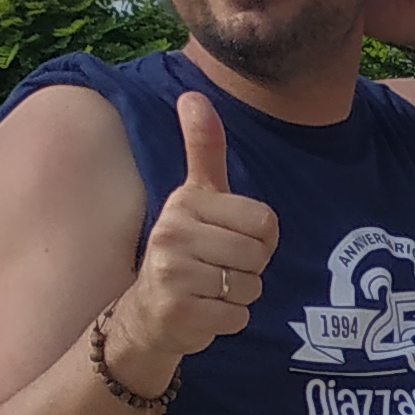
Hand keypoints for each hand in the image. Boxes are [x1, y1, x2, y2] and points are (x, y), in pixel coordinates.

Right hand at [111, 93, 276, 383]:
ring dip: (239, 295)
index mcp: (186, 202)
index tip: (231, 239)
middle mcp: (173, 233)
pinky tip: (204, 310)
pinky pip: (237, 316)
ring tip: (210, 289)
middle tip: (218, 268)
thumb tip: (193, 95)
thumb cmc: (186, 250)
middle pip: (258, 255)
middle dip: (249, 268)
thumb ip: (203, 149)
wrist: (149, 311)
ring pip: (250, 287)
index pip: (265, 222)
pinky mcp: (179, 310)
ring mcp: (173, 273)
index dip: (260, 238)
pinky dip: (229, 319)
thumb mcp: (196, 197)